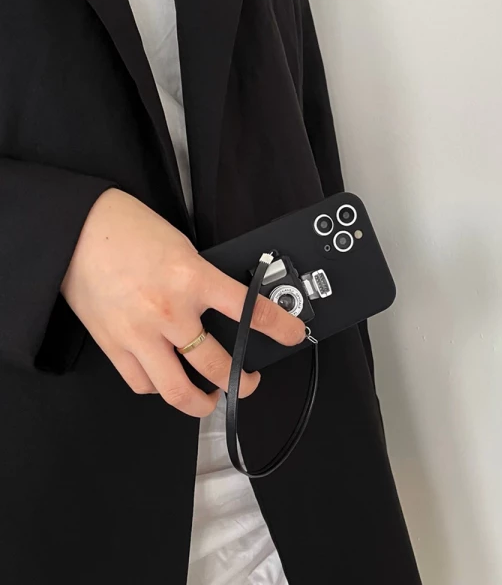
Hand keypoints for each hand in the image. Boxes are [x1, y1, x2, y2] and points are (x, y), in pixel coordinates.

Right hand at [61, 189, 304, 416]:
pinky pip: (142, 383)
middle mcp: (169, 311)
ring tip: (209, 399)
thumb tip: (226, 305)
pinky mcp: (113, 345)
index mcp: (192, 278)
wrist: (76, 229)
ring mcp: (140, 334)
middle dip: (242, 383)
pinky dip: (159, 388)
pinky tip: (167, 380)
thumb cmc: (129, 230)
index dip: (279, 326)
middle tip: (249, 382)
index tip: (294, 334)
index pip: (249, 309)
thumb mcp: (183, 248)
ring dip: (200, 402)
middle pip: (217, 366)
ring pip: (177, 390)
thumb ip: (205, 280)